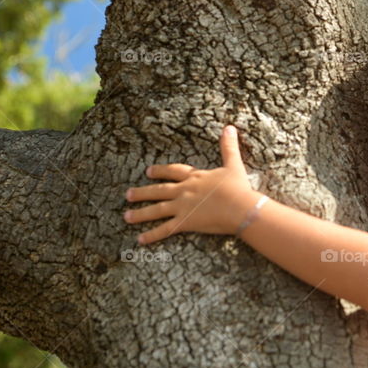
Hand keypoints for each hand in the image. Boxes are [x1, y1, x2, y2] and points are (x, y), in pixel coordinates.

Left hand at [123, 125, 258, 244]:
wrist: (240, 207)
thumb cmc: (238, 187)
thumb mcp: (233, 164)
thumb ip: (228, 147)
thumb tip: (229, 127)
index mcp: (195, 177)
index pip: (173, 172)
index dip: (161, 171)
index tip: (148, 171)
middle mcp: (184, 190)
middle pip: (159, 191)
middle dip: (143, 192)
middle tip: (128, 194)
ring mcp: (182, 206)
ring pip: (156, 210)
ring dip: (140, 213)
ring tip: (126, 216)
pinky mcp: (185, 222)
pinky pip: (165, 229)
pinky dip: (152, 235)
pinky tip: (140, 240)